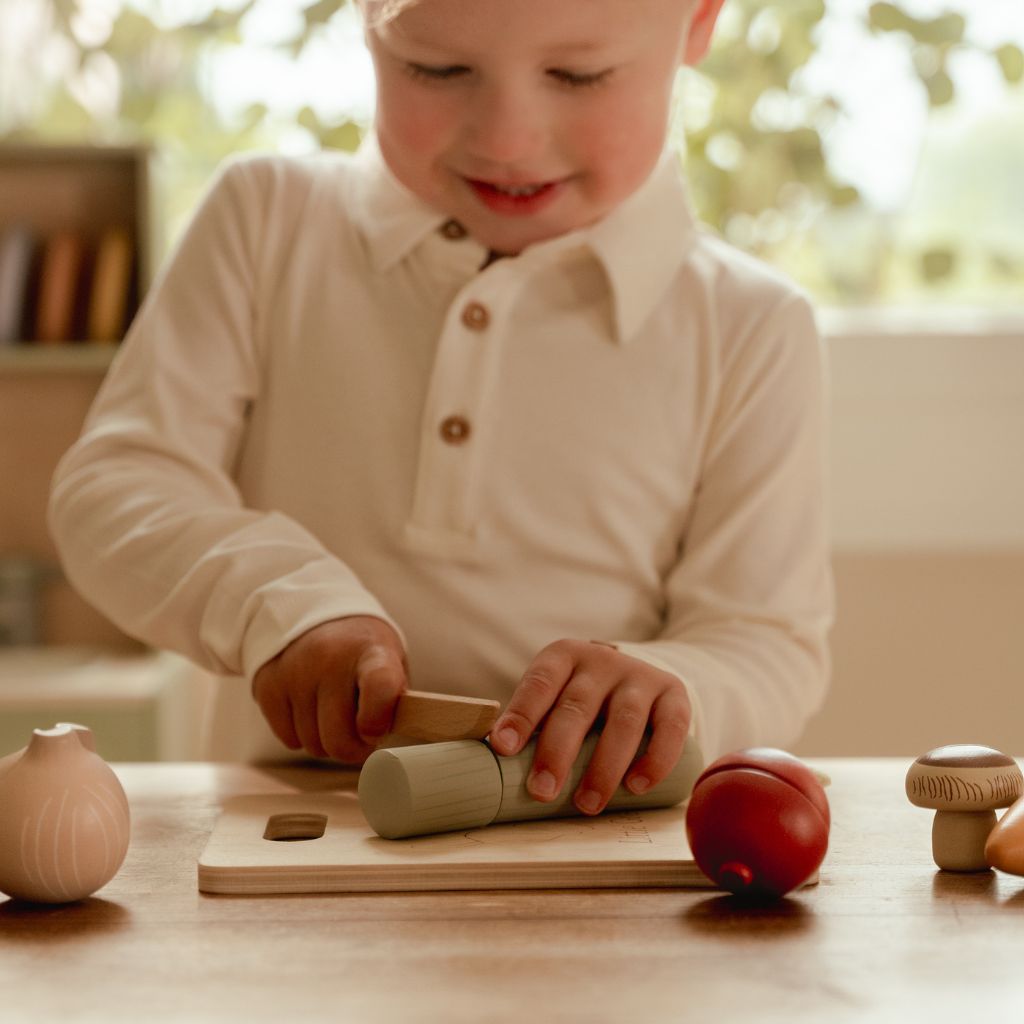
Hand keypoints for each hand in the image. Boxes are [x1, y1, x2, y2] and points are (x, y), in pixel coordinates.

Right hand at [251, 615, 407, 762]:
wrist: (313, 612)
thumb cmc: (361, 650)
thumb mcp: (390, 660)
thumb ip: (393, 699)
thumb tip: (381, 738)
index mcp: (372, 652)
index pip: (379, 686)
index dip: (378, 721)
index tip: (376, 731)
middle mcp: (330, 659)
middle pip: (339, 739)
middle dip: (353, 748)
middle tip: (360, 735)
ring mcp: (295, 673)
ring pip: (312, 745)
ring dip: (326, 741)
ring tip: (334, 714)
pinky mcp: (268, 686)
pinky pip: (289, 740)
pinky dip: (301, 735)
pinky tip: (310, 709)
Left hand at [488, 639, 690, 814]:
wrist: (638, 674)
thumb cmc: (581, 696)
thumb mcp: (556, 693)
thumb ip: (534, 721)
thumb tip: (496, 762)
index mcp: (564, 656)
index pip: (539, 683)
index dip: (521, 716)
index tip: (503, 749)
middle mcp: (602, 660)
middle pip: (577, 706)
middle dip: (557, 752)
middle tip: (542, 792)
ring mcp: (640, 676)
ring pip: (624, 720)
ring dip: (604, 767)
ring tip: (587, 804)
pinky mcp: (674, 694)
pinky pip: (670, 728)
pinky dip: (654, 760)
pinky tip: (636, 787)